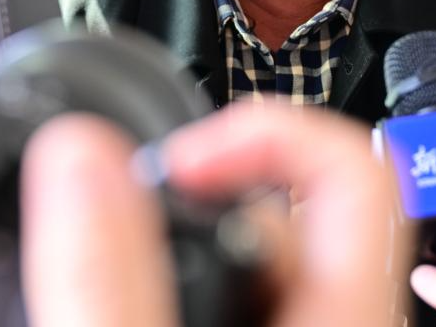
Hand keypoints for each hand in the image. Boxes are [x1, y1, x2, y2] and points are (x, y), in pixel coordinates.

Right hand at [21, 103, 404, 326]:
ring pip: (249, 256)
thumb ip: (108, 282)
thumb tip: (82, 159)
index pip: (353, 171)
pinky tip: (119, 291)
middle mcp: (334, 321)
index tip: (181, 159)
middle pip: (285, 208)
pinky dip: (170, 272)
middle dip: (193, 193)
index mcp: (339, 319)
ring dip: (172, 237)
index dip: (265, 129)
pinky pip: (228, 286)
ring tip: (101, 237)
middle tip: (117, 201)